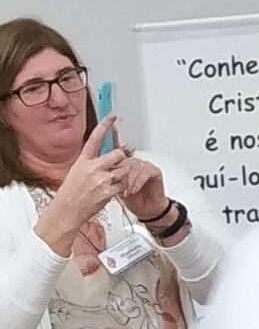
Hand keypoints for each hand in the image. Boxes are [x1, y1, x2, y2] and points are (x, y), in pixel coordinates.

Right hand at [35, 119, 129, 256]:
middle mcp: (92, 167)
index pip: (95, 138)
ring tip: (106, 185)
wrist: (66, 211)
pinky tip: (106, 194)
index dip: (105, 125)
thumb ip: (90, 164)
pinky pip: (121, 186)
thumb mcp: (76, 172)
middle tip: (114, 167)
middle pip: (117, 154)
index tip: (112, 117)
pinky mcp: (108, 191)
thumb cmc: (70, 194)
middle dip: (120, 159)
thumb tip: (103, 159)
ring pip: (122, 171)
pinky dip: (118, 190)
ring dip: (119, 177)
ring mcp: (101, 179)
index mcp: (83, 160)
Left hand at [116, 148, 173, 228]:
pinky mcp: (155, 171)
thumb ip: (112, 181)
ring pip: (134, 166)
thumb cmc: (133, 200)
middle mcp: (134, 163)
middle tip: (118, 188)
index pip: (116, 159)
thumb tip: (102, 178)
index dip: (111, 168)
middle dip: (120, 176)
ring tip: (127, 192)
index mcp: (124, 165)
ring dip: (129, 180)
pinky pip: (146, 172)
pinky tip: (135, 190)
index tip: (109, 180)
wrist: (147, 210)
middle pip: (124, 161)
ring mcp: (145, 166)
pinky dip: (138, 182)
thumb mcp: (117, 190)